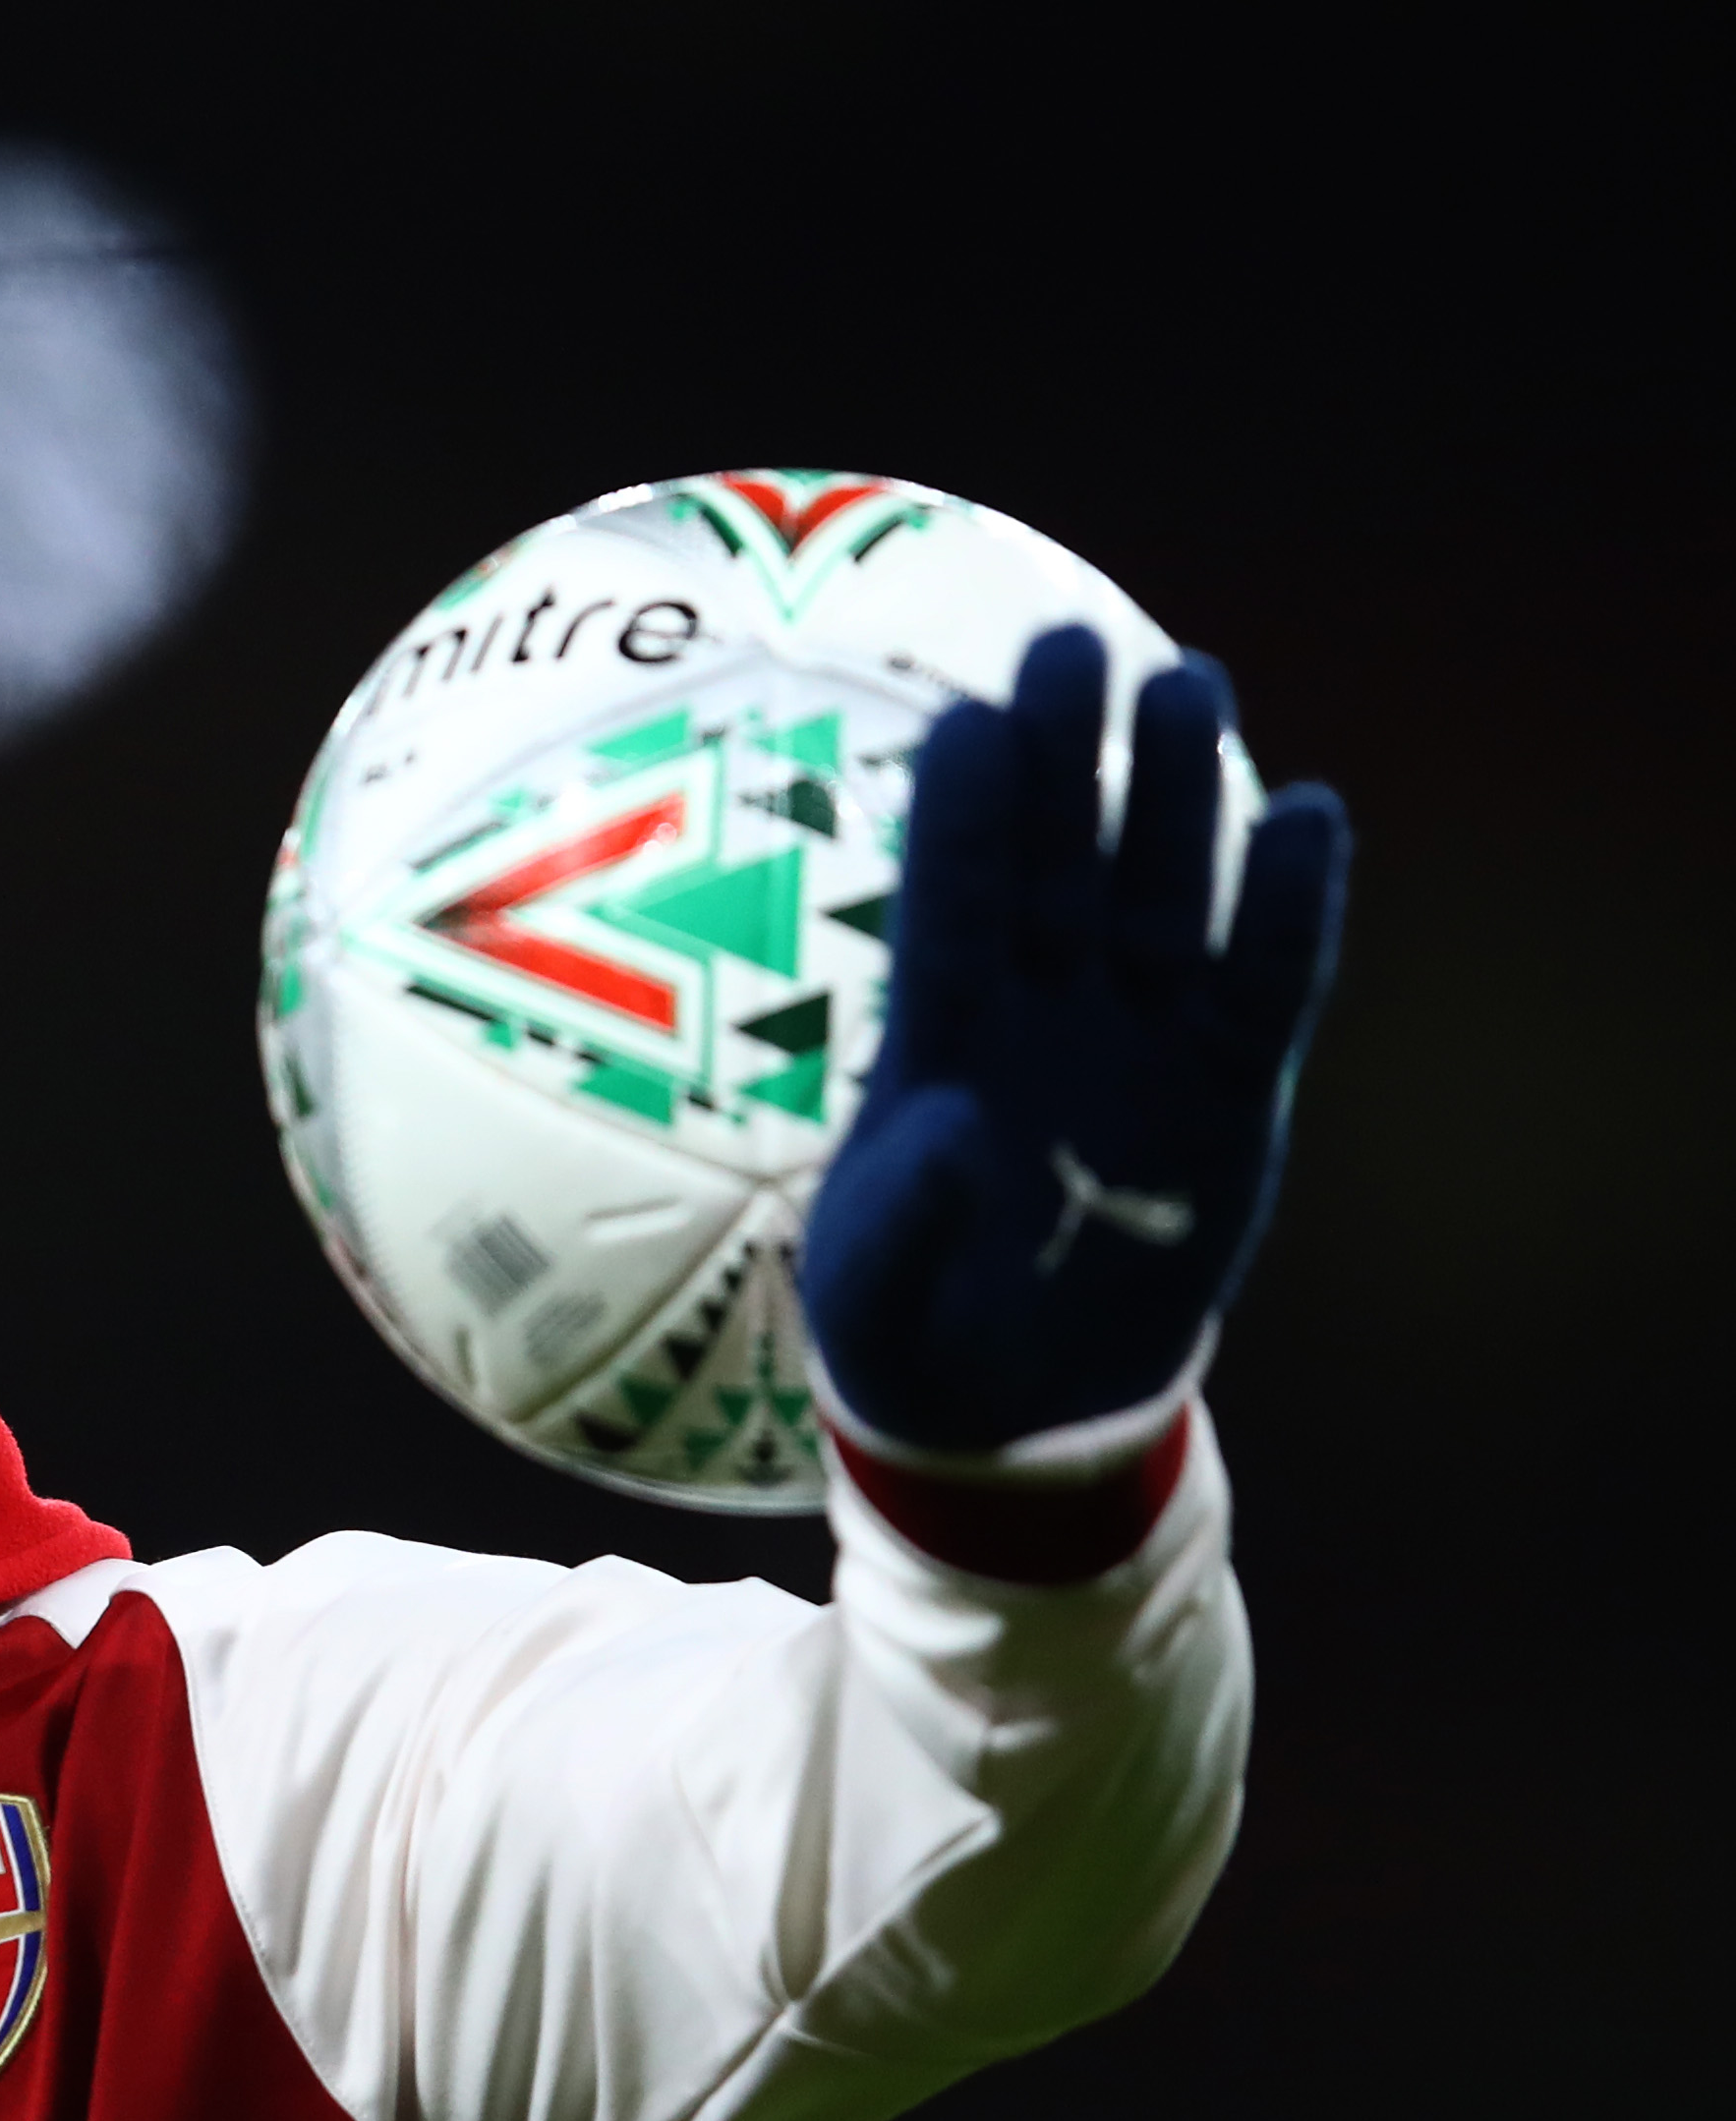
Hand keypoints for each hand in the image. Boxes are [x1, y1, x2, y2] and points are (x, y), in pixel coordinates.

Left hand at [802, 624, 1347, 1453]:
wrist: (1012, 1409)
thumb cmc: (911, 1332)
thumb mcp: (877, 1296)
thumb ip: (901, 1218)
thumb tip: (951, 1134)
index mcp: (938, 1042)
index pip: (949, 906)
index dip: (960, 819)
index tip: (969, 720)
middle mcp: (1040, 1015)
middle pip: (1056, 864)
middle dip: (1066, 760)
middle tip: (1074, 644)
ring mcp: (1138, 1042)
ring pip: (1159, 895)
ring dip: (1175, 799)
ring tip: (1190, 683)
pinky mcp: (1227, 1090)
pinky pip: (1261, 986)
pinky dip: (1287, 912)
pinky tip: (1311, 818)